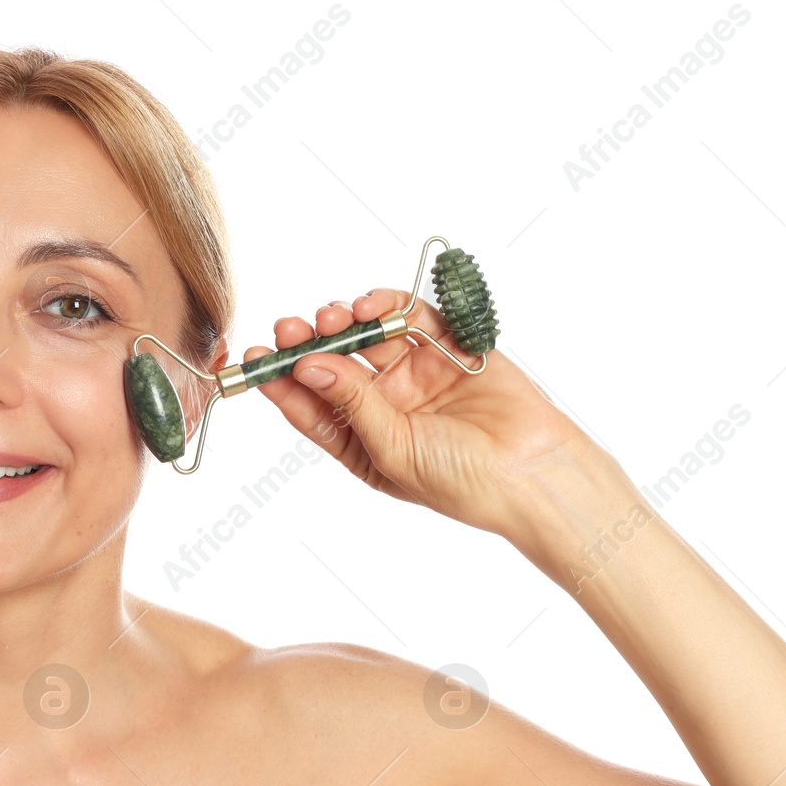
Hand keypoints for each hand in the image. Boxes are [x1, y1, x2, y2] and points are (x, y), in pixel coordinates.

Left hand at [246, 288, 606, 538]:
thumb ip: (351, 404)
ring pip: (366, 334)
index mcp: (362, 440)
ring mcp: (416, 373)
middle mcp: (384, 404)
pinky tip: (369, 305)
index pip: (309, 405)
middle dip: (306, 343)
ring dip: (342, 321)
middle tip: (288, 329)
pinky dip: (388, 304)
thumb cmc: (461, 482)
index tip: (252, 358)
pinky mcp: (449, 347)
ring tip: (329, 318)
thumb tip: (307, 365)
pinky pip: (411, 316)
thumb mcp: (391, 450)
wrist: (533, 474)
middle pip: (332, 363)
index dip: (278, 380)